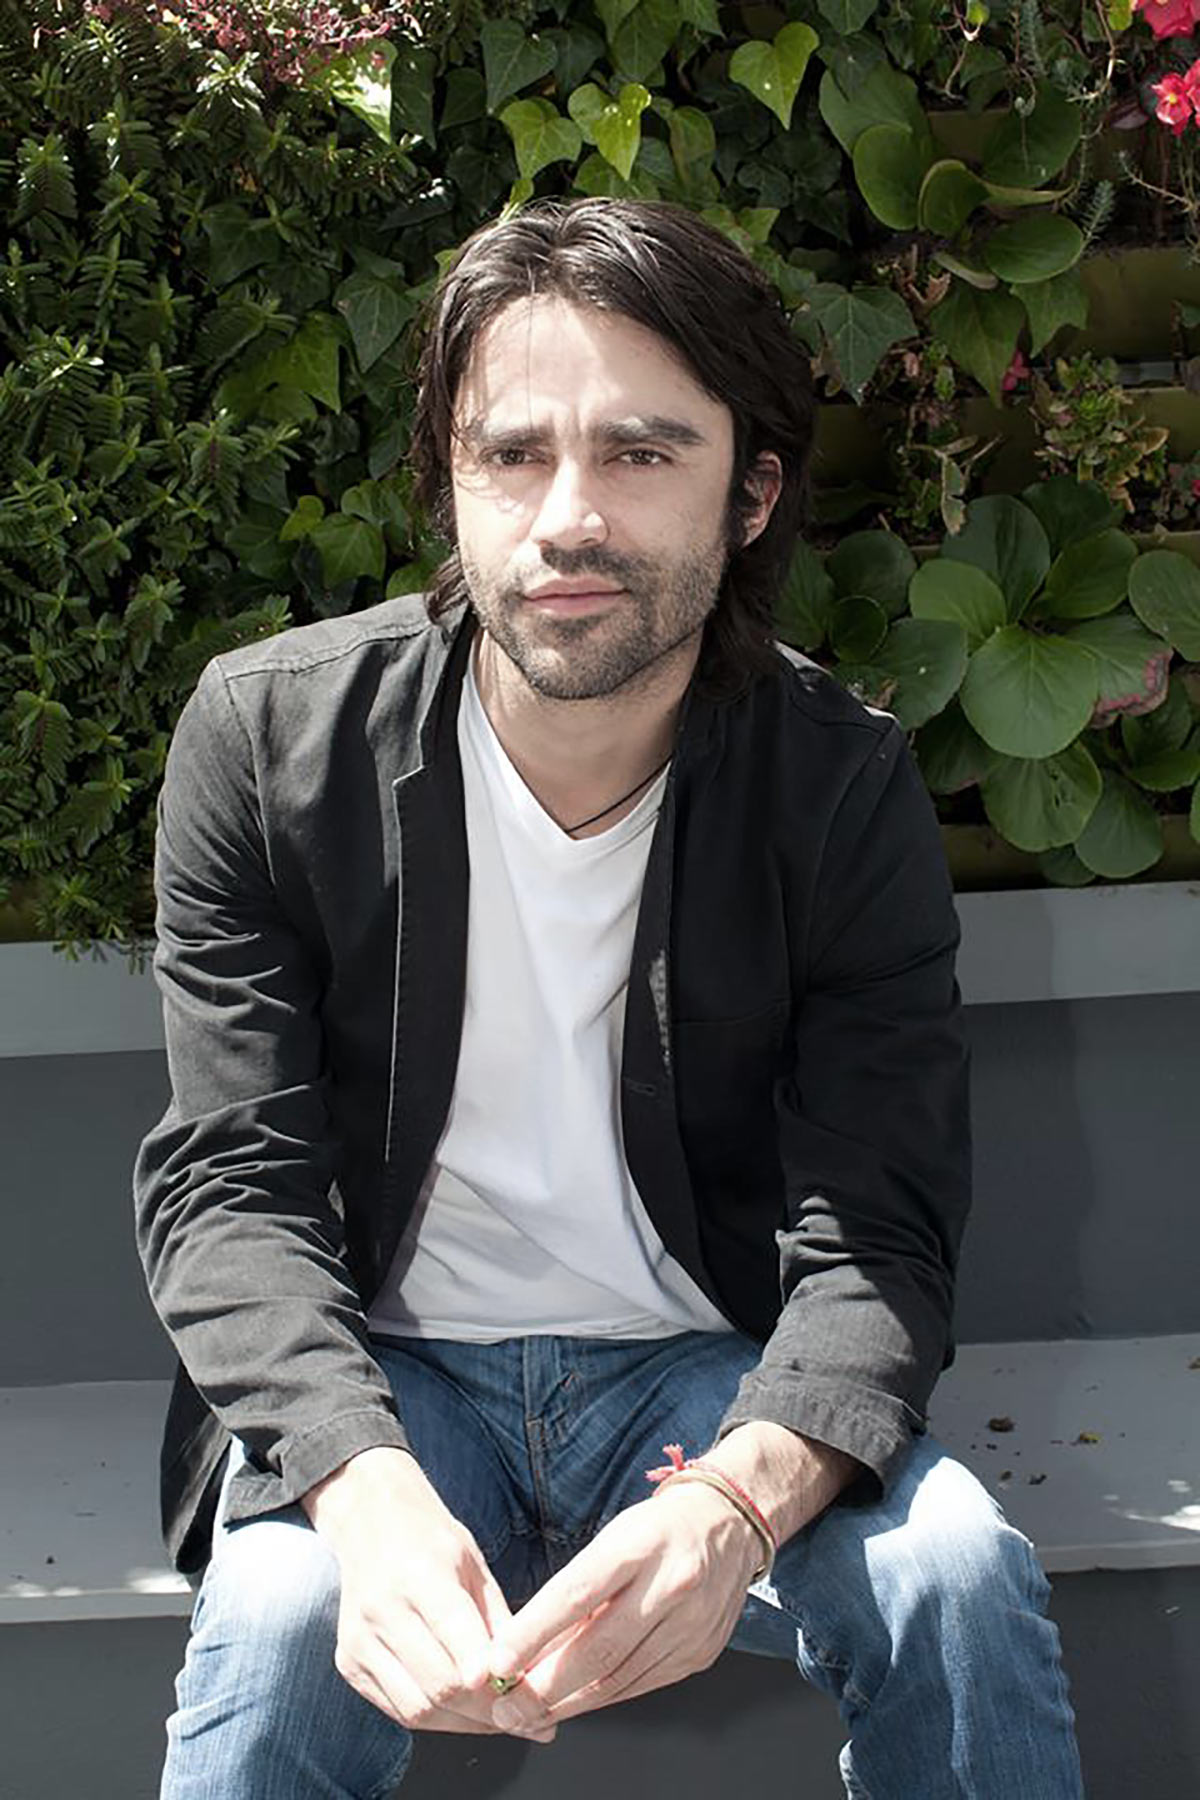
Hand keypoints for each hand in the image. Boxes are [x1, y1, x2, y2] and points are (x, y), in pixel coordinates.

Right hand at [302, 1446, 555, 1741]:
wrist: (370, 1523)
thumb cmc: (432, 1542)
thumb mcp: (475, 1566)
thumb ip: (498, 1621)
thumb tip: (529, 1676)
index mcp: (419, 1576)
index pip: (455, 1636)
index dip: (489, 1675)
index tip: (522, 1695)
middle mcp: (382, 1611)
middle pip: (439, 1685)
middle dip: (487, 1709)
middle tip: (523, 1715)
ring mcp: (360, 1642)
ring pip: (418, 1710)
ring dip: (463, 1723)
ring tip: (497, 1719)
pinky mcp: (349, 1665)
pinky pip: (398, 1711)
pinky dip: (436, 1719)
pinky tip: (462, 1712)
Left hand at [485, 1482, 761, 1730]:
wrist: (727, 1527)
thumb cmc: (656, 1532)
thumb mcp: (612, 1540)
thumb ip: (574, 1591)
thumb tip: (525, 1647)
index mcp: (641, 1544)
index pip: (577, 1593)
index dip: (533, 1632)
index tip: (498, 1662)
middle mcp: (671, 1584)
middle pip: (600, 1648)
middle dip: (545, 1687)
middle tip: (505, 1706)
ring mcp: (691, 1624)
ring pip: (618, 1678)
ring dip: (567, 1702)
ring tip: (528, 1712)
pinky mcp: (699, 1654)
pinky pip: (640, 1686)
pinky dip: (601, 1698)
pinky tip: (574, 1702)